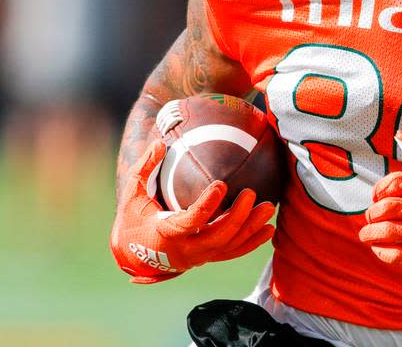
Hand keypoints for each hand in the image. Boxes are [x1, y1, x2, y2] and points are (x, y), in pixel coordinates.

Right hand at [110, 140, 275, 282]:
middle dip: (238, 217)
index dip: (207, 204)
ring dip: (250, 228)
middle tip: (251, 193)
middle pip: (218, 236)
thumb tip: (159, 141)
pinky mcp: (206, 259)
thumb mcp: (132, 193)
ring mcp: (198, 258)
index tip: (221, 184)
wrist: (133, 254)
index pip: (192, 220)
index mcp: (166, 233)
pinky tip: (268, 229)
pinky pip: (232, 253)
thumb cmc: (133, 218)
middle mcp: (185, 250)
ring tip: (268, 208)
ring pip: (229, 246)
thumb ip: (144, 167)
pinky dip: (251, 242)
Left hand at [358, 131, 401, 273]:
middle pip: (384, 209)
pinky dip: (381, 252)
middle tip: (371, 215)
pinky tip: (378, 247)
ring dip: (370, 233)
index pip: (390, 185)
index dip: (378, 190)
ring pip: (385, 232)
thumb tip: (399, 133)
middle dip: (372, 212)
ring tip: (366, 234)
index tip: (377, 196)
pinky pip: (394, 255)